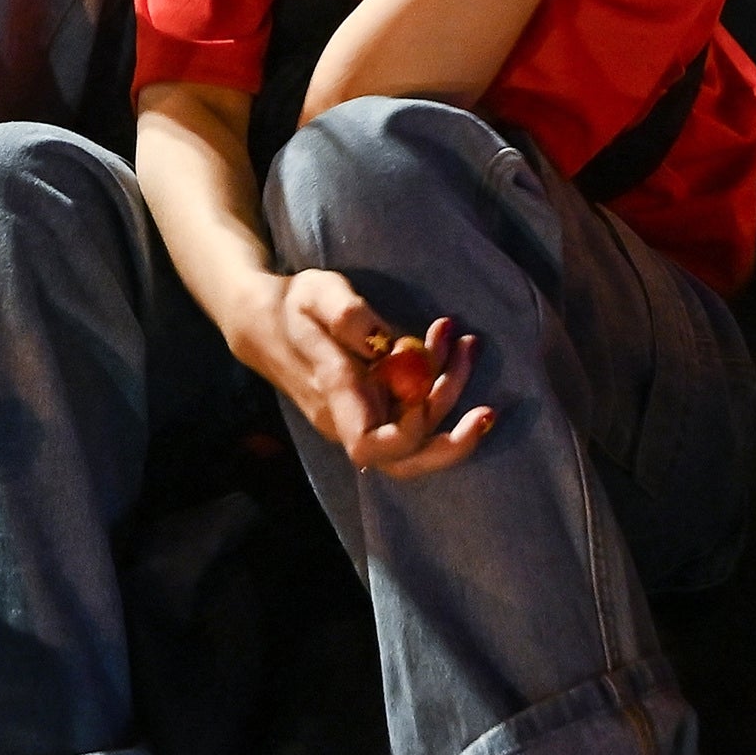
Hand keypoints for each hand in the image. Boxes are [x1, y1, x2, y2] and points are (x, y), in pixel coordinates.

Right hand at [229, 264, 490, 472]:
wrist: (266, 323)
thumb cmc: (293, 306)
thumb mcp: (316, 294)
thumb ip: (348, 315)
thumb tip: (384, 341)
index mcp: (336, 401)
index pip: (374, 447)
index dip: (410, 433)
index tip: (425, 392)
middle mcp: (353, 420)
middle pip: (408, 460)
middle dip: (454, 443)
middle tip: (489, 410)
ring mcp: (366, 414)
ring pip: (419, 427)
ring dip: (451, 389)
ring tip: (465, 339)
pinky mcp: (376, 403)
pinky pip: (415, 405)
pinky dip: (440, 379)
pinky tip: (449, 341)